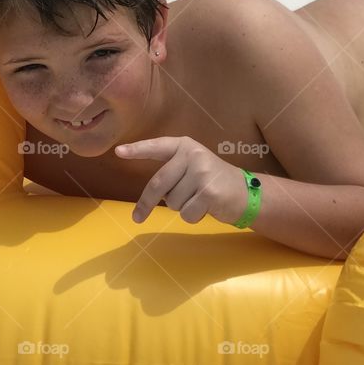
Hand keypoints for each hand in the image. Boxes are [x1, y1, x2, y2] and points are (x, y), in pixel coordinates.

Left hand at [115, 136, 245, 224]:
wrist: (245, 191)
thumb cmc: (212, 181)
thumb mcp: (193, 167)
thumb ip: (173, 172)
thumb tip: (150, 196)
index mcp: (185, 146)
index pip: (157, 147)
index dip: (137, 150)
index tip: (118, 152)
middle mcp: (193, 155)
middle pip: (158, 183)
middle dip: (146, 203)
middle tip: (137, 217)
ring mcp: (202, 173)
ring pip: (172, 202)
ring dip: (182, 207)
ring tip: (199, 199)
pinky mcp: (209, 192)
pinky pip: (186, 213)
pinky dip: (193, 216)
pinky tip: (207, 207)